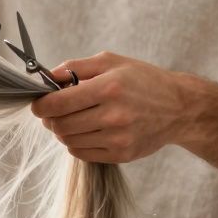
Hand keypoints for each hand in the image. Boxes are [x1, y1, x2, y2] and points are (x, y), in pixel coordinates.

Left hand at [30, 52, 195, 163]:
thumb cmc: (143, 80)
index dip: (40, 105)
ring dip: (63, 131)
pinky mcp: (121, 155)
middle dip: (50, 119)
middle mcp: (114, 115)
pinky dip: (76, 143)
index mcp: (109, 88)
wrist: (180, 108)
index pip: (58, 103)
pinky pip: (82, 153)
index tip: (37, 104)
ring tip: (73, 119)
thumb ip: (75, 67)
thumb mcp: (112, 62)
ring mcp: (118, 138)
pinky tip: (86, 131)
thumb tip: (46, 77)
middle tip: (53, 112)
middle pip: (60, 125)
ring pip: (68, 141)